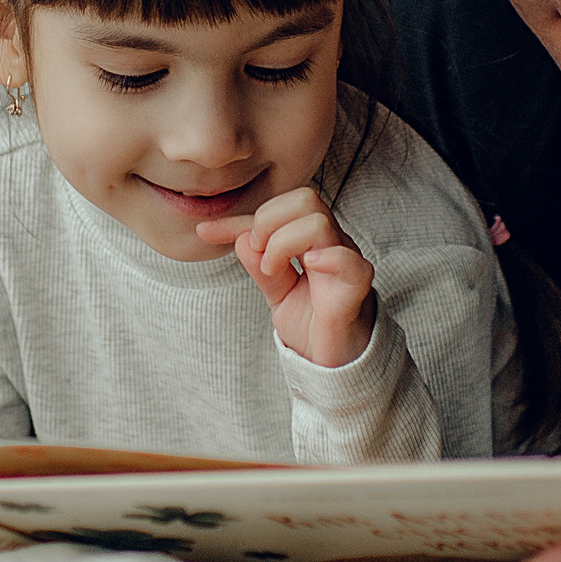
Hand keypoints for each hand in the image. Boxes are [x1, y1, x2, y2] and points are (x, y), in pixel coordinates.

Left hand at [196, 187, 376, 366]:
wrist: (334, 361)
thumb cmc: (312, 323)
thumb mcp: (276, 292)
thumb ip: (259, 266)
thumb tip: (240, 239)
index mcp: (312, 241)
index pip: (278, 210)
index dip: (238, 220)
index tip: (204, 232)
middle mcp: (330, 244)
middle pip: (305, 199)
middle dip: (268, 220)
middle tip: (257, 253)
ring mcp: (345, 262)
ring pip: (318, 223)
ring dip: (283, 243)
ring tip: (272, 270)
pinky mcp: (355, 288)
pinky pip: (349, 261)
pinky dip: (327, 258)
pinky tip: (310, 266)